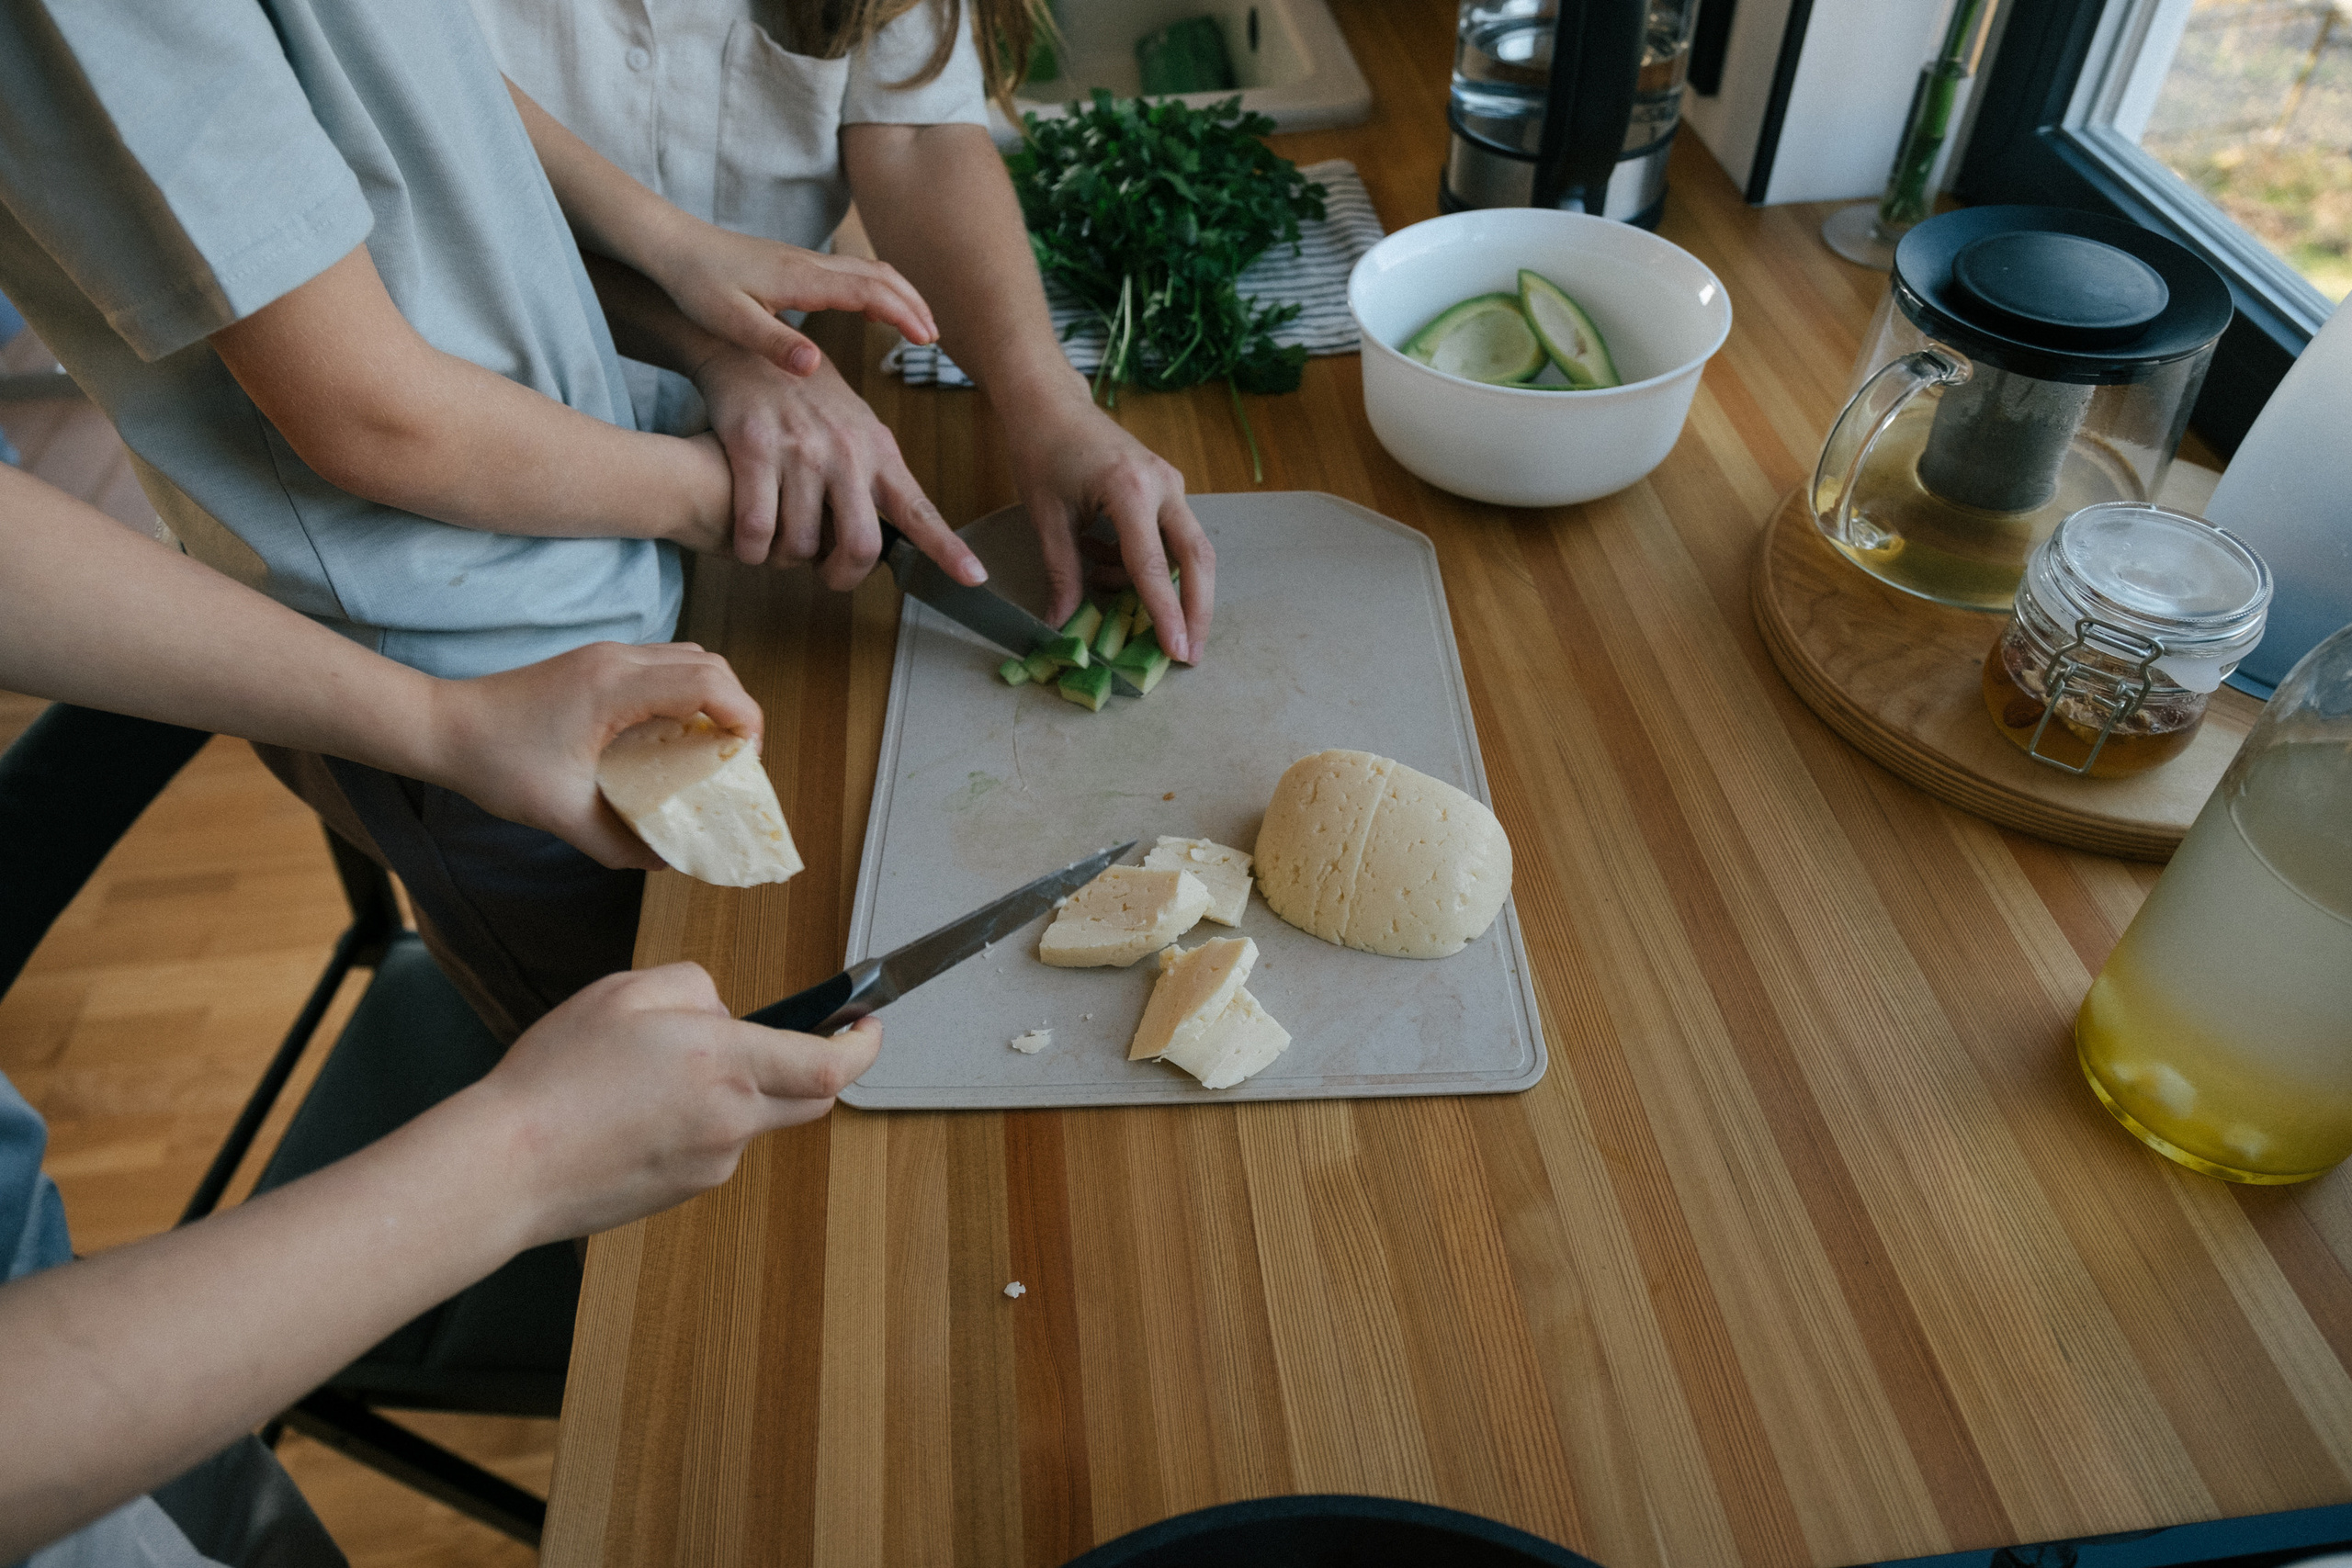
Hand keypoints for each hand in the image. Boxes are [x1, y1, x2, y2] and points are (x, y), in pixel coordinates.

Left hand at [421, 641, 759, 868]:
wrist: (443, 727)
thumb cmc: (496, 763)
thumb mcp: (561, 814)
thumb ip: (619, 843)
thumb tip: (666, 861)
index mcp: (616, 687)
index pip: (710, 683)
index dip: (744, 719)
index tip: (743, 761)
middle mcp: (618, 660)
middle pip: (711, 665)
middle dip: (738, 710)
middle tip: (732, 761)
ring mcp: (607, 656)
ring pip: (690, 660)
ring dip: (712, 700)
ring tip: (707, 751)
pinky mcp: (598, 664)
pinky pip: (663, 668)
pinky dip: (684, 696)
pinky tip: (669, 739)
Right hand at [469, 963, 881, 1242]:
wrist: (508, 1166)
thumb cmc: (556, 1076)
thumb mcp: (624, 991)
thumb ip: (694, 988)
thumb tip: (725, 1012)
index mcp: (724, 1063)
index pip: (828, 1066)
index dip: (863, 1047)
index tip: (869, 1026)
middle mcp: (732, 1120)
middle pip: (809, 1099)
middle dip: (813, 1067)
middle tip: (783, 1042)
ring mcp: (711, 1164)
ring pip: (754, 1120)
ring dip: (736, 1093)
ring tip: (650, 1076)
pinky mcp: (685, 1191)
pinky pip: (714, 1147)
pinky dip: (696, 1124)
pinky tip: (635, 1115)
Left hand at [649, 221, 937, 378]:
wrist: (669, 245)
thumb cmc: (694, 285)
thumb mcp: (731, 322)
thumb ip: (774, 344)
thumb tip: (815, 367)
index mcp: (802, 279)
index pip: (869, 293)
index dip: (902, 315)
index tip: (927, 341)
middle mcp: (810, 264)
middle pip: (880, 276)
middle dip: (913, 304)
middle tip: (935, 337)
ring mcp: (803, 260)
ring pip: (868, 270)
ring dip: (898, 294)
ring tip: (917, 324)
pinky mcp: (793, 264)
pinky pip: (850, 271)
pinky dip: (876, 289)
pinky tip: (872, 312)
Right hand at [691, 343, 984, 589]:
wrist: (748, 342)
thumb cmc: (804, 392)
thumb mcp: (855, 425)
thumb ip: (875, 473)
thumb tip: (896, 527)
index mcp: (878, 451)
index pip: (919, 510)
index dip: (947, 549)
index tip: (974, 577)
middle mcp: (846, 451)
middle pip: (861, 545)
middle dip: (843, 576)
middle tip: (827, 574)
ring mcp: (800, 450)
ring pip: (802, 544)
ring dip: (787, 560)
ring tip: (779, 545)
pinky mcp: (754, 447)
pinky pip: (757, 527)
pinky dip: (751, 550)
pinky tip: (749, 544)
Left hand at [1003, 398, 1214, 662]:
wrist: (1051, 404)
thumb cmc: (1043, 452)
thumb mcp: (1046, 518)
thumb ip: (1061, 572)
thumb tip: (1062, 624)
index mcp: (1130, 491)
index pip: (1153, 567)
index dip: (1166, 614)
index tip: (1178, 651)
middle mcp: (1163, 485)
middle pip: (1197, 559)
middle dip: (1197, 610)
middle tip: (1190, 654)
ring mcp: (1171, 484)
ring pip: (1189, 550)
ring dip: (1165, 587)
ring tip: (1117, 600)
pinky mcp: (1168, 487)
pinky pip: (1172, 537)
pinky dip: (1149, 564)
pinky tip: (1107, 566)